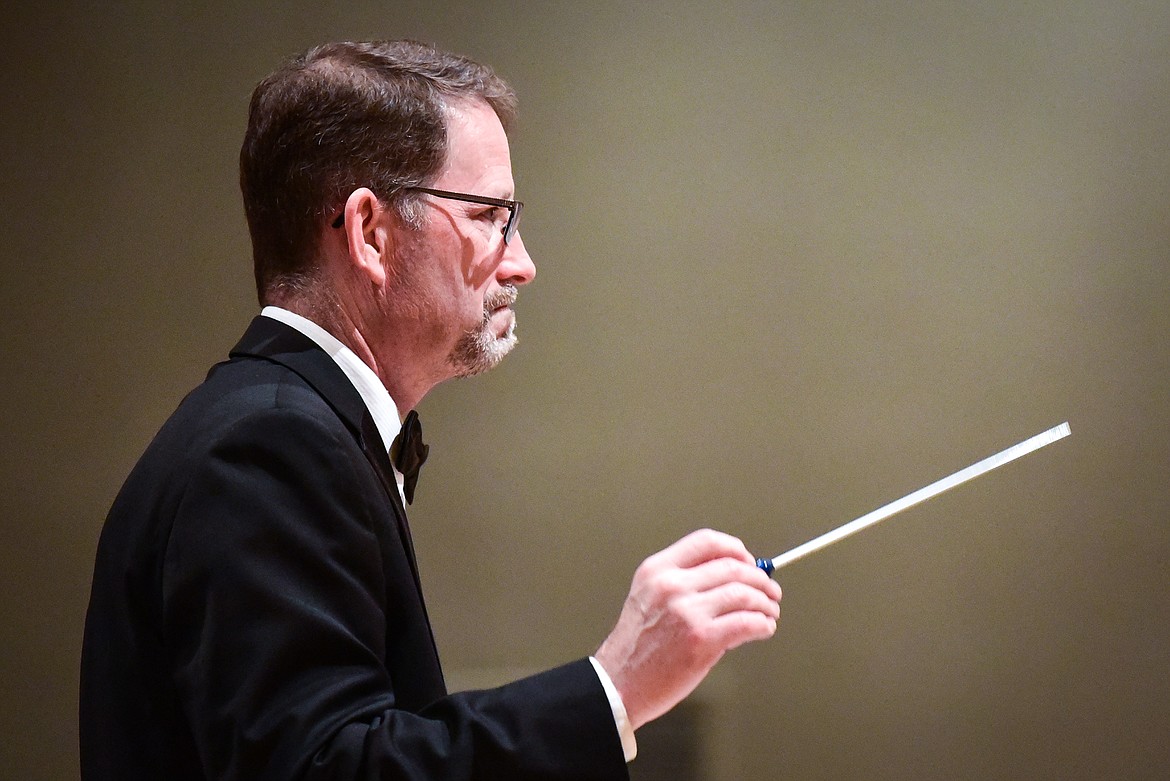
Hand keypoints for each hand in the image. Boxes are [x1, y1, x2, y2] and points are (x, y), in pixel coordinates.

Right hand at [594, 529, 781, 729]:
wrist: (619, 683)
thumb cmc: (635, 647)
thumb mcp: (649, 598)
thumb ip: (683, 583)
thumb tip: (731, 580)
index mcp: (657, 570)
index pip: (706, 542)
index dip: (735, 548)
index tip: (748, 559)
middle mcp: (672, 585)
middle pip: (732, 566)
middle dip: (759, 578)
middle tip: (770, 589)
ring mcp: (687, 612)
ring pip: (744, 593)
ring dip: (765, 602)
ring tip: (769, 611)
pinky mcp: (702, 639)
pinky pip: (747, 623)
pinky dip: (763, 624)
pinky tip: (764, 628)